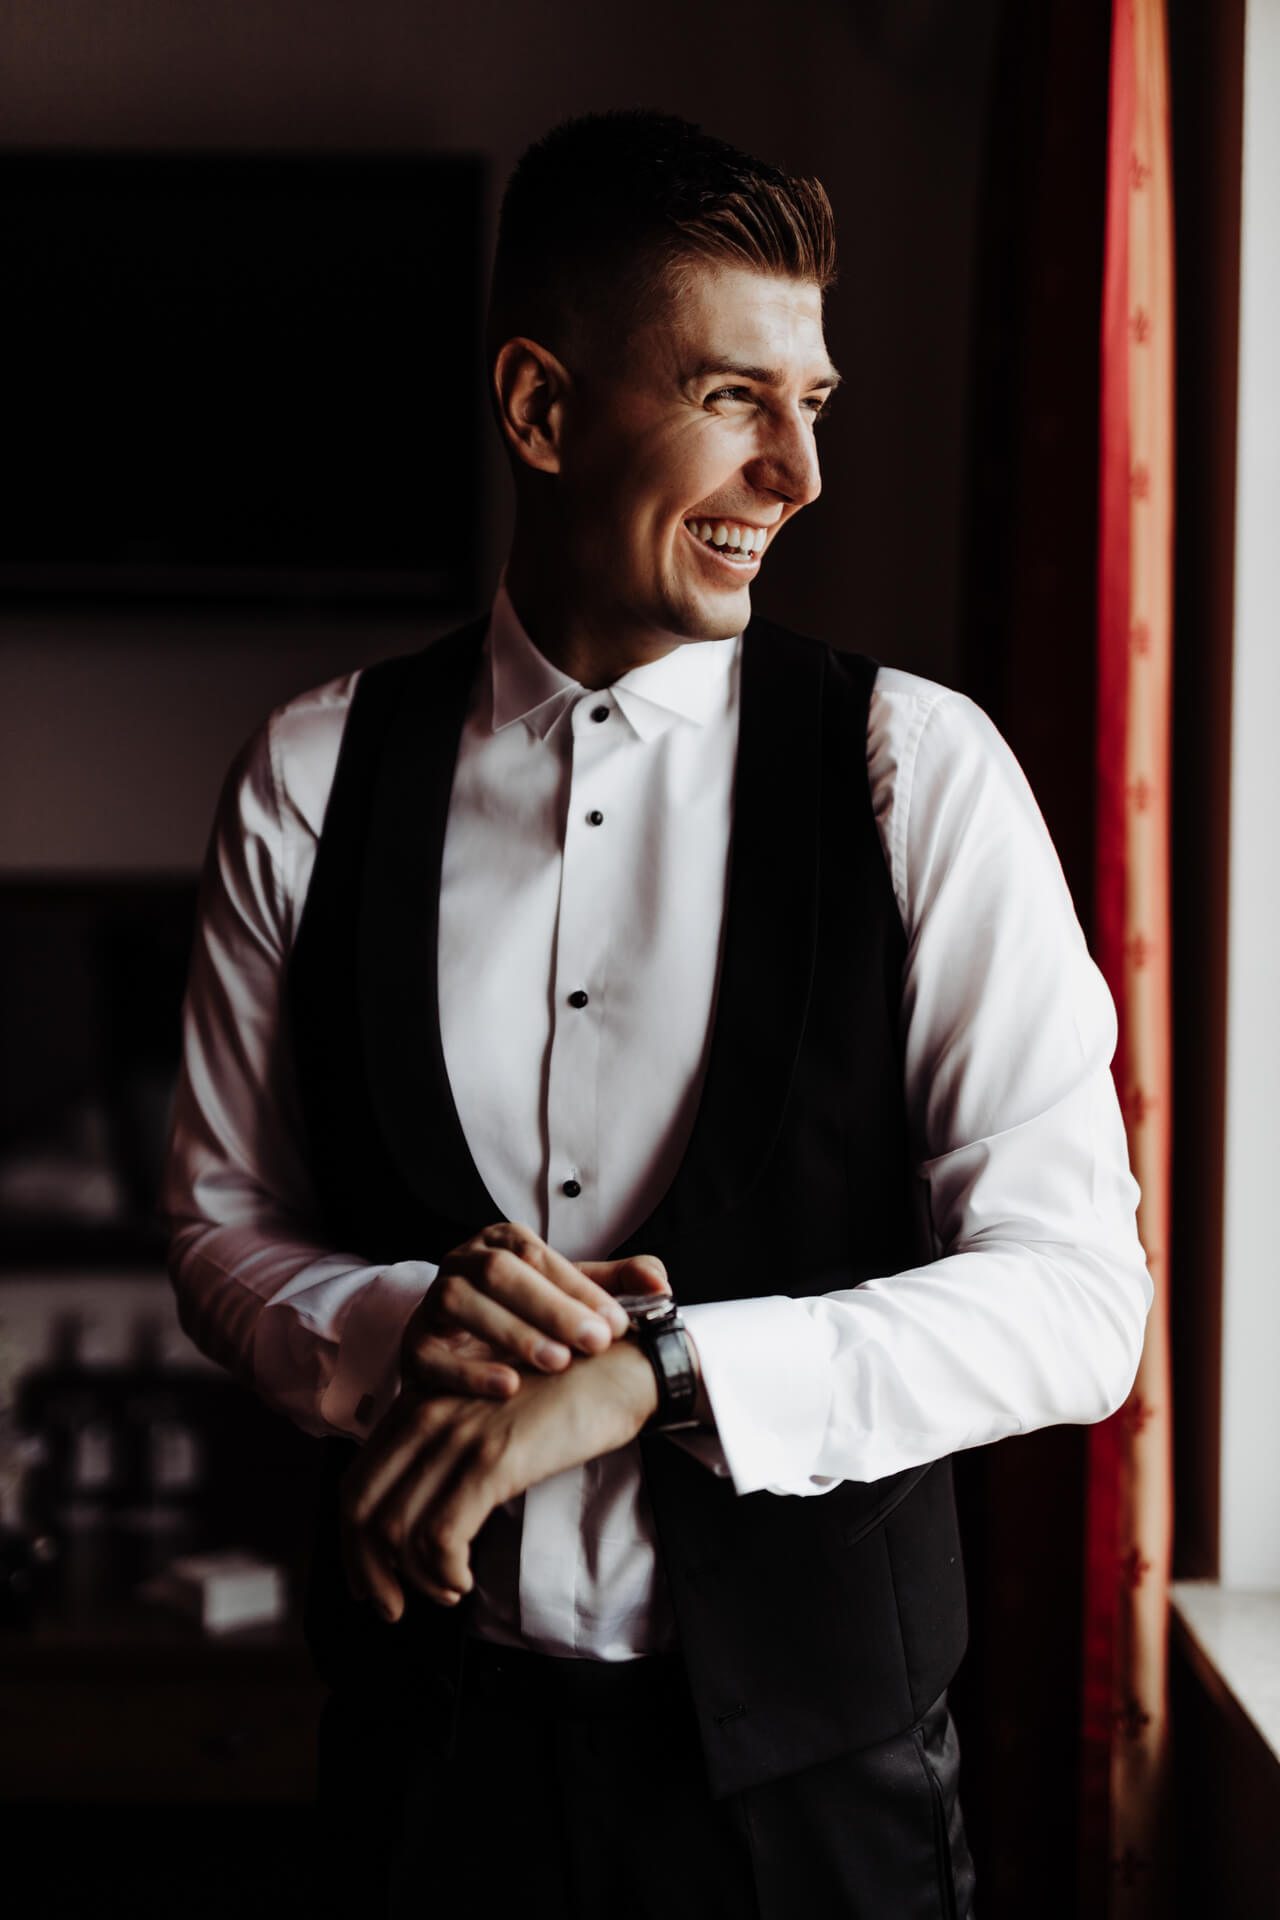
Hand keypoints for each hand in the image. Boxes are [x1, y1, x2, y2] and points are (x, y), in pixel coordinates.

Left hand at [341, 1339, 661, 1617]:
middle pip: (363, 1508)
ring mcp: (459, 1435)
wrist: (620, 1368)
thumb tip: (422, 1516)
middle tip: (391, 1608)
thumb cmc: (562, 1396)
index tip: (367, 1580)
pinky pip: (441, 1535)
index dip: (351, 1542)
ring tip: (447, 1591)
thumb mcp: (490, 1412)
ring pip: (397, 1528)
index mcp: (421, 1404)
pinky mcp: (493, 1459)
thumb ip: (450, 1446)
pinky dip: (444, 1571)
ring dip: (415, 1578)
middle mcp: (428, 1414)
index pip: (357, 1481)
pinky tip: (465, 1579)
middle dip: (368, 1570)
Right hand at [400, 1222, 668, 1399]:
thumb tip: (661, 1284)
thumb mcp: (570, 1297)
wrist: (464, 1357)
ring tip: (557, 1362)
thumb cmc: (526, 1319)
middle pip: (498, 1272)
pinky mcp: (414, 1347)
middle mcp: (462, 1264)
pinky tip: (509, 1387)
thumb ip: (616, 1287)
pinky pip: (431, 1354)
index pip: (537, 1255)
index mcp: (501, 1243)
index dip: (578, 1287)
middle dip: (550, 1307)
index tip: (617, 1322)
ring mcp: (432, 1304)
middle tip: (595, 1342)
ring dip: (512, 1332)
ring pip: (460, 1303)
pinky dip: (469, 1372)